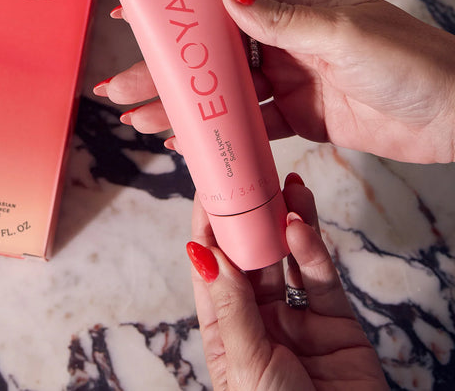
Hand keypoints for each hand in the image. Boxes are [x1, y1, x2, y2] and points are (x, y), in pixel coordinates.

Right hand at [96, 0, 454, 163]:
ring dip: (181, 105)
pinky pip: (250, 124)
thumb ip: (282, 18)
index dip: (172, 7)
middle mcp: (283, 38)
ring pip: (222, 91)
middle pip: (210, 52)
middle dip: (163, 69)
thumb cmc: (411, 60)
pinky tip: (186, 142)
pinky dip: (218, 134)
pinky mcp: (301, 115)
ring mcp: (290, 78)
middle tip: (117, 87)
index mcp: (290, 6)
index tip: (130, 14)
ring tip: (136, 119)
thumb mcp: (344, 34)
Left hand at [187, 175, 387, 390]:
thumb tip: (202, 253)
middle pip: (249, 258)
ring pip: (287, 260)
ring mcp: (299, 322)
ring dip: (284, 222)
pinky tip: (301, 224)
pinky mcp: (337, 325)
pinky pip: (320, 279)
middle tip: (248, 176)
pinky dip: (312, 250)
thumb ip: (230, 306)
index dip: (207, 230)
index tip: (206, 190)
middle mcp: (259, 322)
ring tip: (283, 186)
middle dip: (248, 218)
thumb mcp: (245, 364)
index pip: (211, 270)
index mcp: (224, 333)